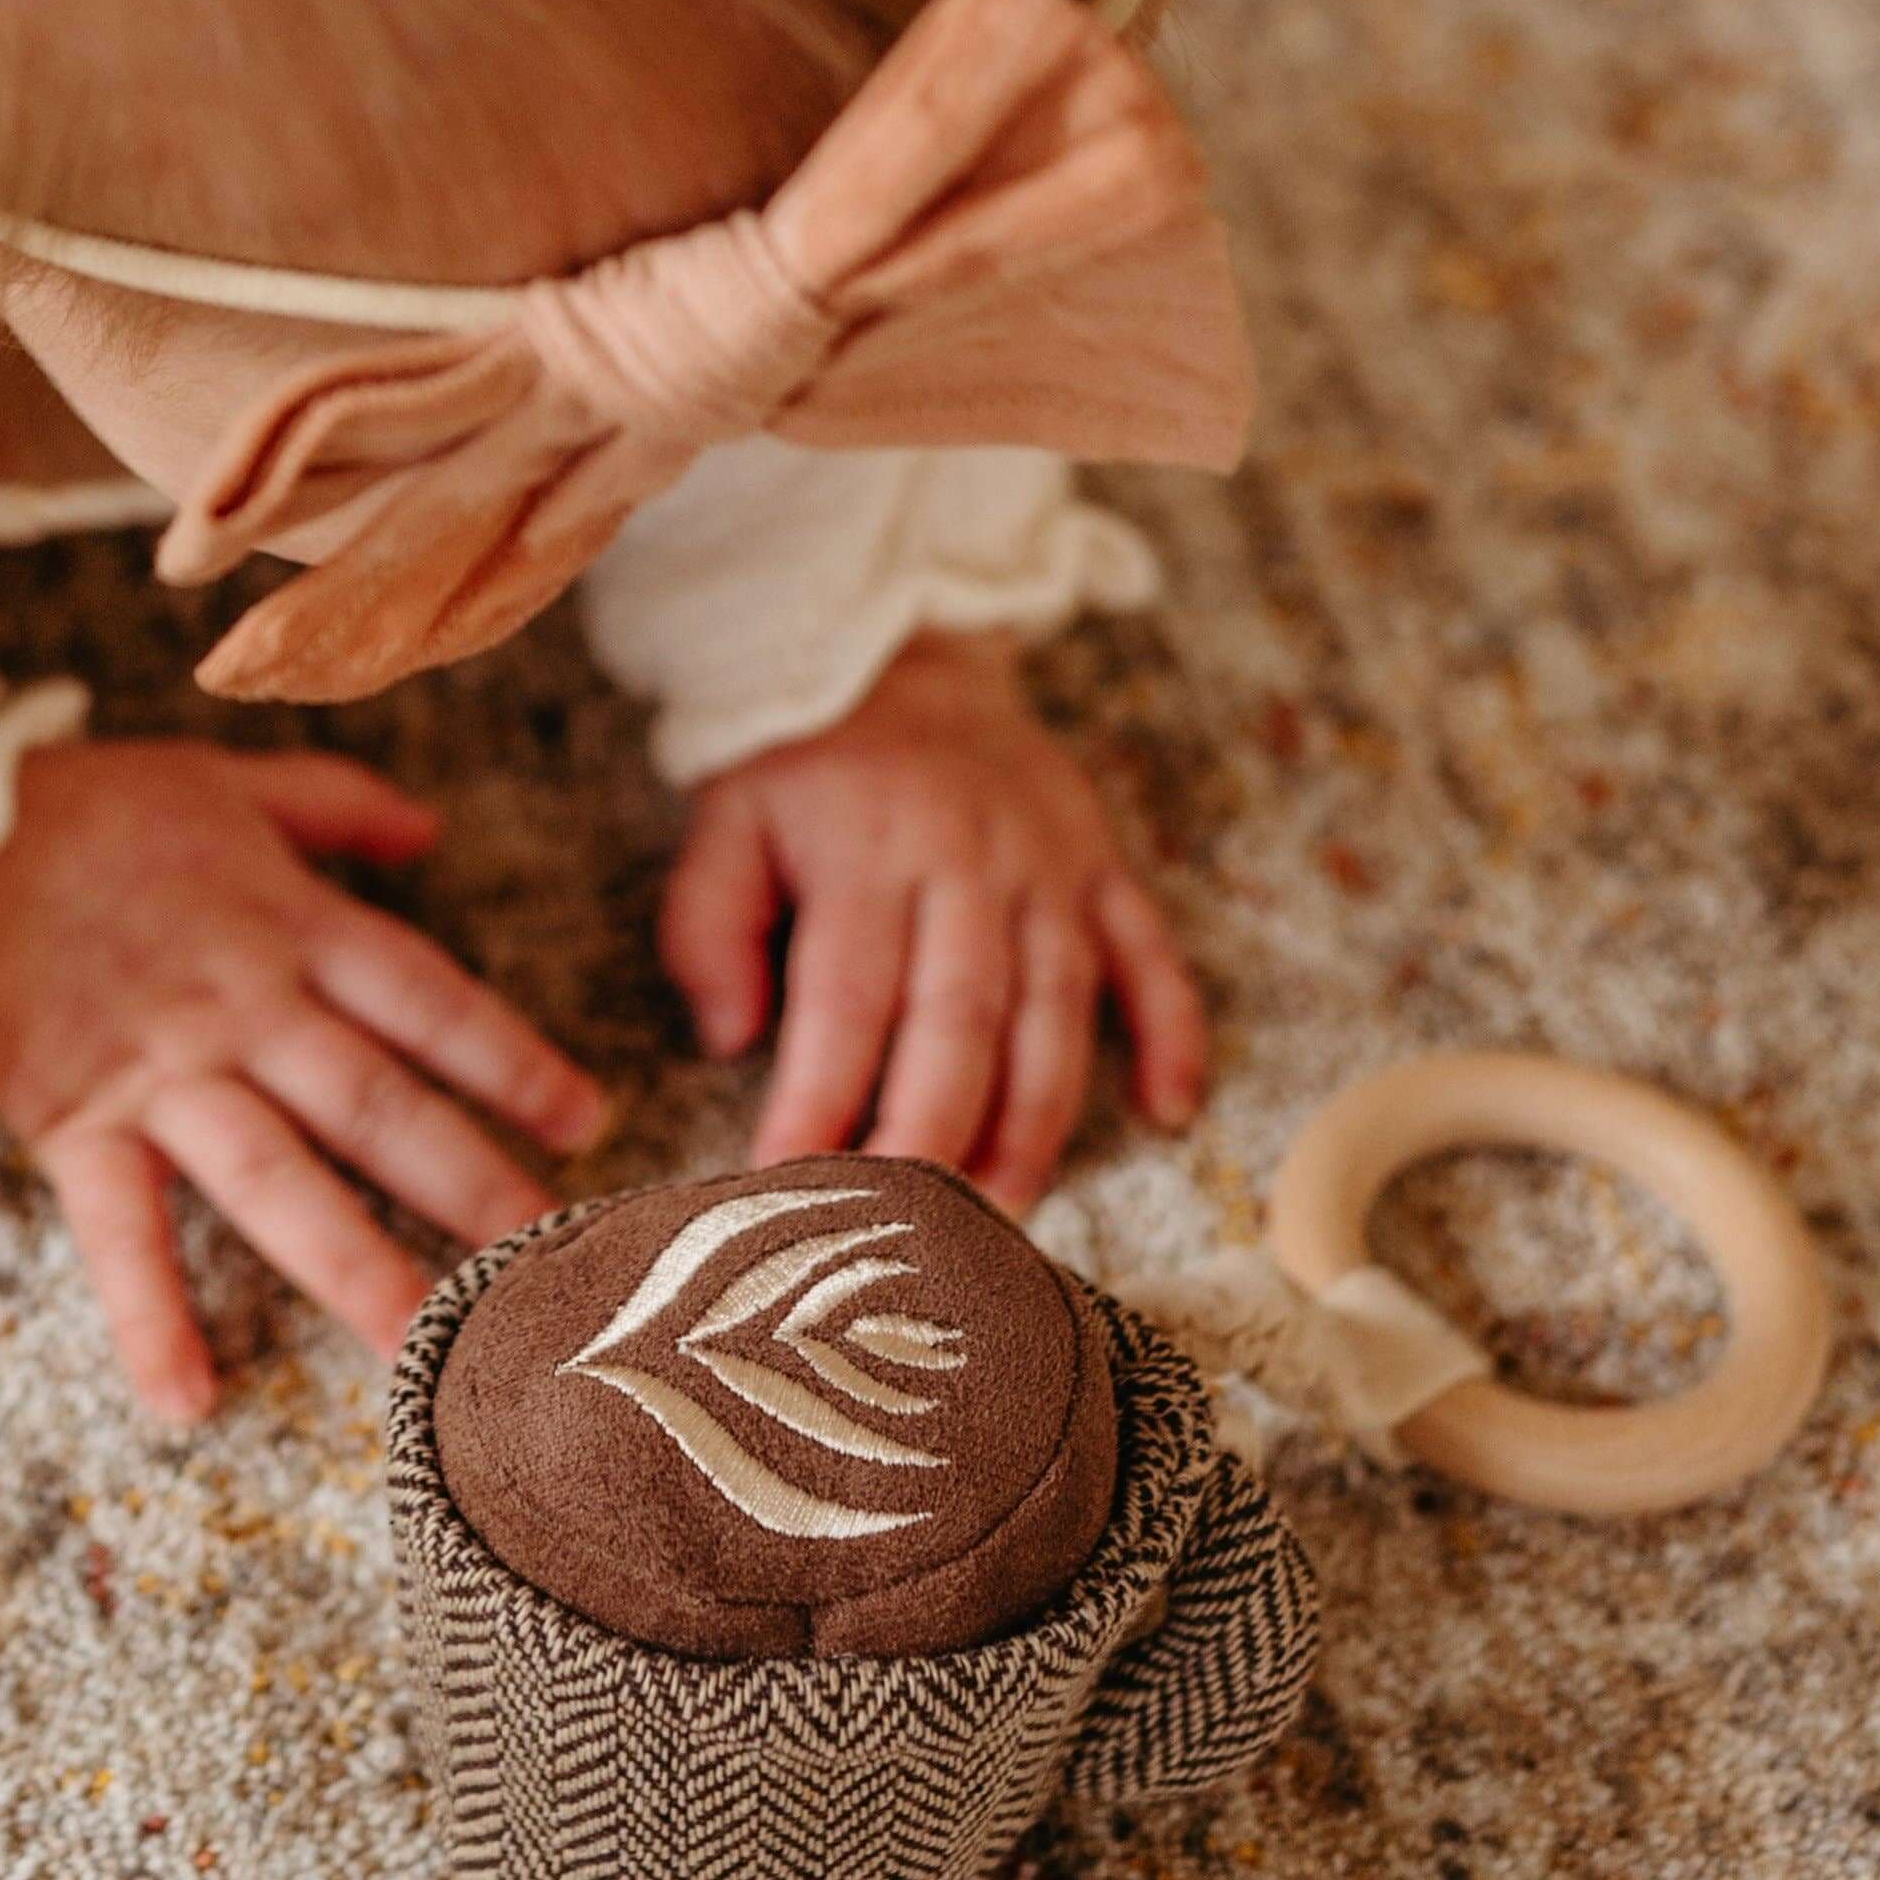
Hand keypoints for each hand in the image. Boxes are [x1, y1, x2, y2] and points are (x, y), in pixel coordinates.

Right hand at [0, 741, 610, 1421]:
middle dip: (469, 1184)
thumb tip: (432, 830)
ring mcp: (159, 1069)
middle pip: (374, 1105)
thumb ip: (338, 805)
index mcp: (288, 921)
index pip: (425, 1000)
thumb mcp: (229, 778)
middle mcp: (239, 1002)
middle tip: (549, 1264)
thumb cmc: (95, 809)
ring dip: (353, 1267)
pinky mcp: (76, 1119)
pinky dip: (149, 1317)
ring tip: (427, 1347)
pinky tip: (187, 1401)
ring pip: (274, 1179)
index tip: (584, 1121)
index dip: (510, 1060)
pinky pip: (118, 1231)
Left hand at [657, 631, 1207, 1211]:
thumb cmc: (800, 758)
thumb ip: (708, 925)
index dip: (818, 1099)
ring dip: (1037, 1117)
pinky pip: (1150, 952)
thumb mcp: (724, 817)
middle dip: (936, 1133)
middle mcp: (966, 864)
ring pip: (1056, 1007)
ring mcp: (1046, 866)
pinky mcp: (1101, 863)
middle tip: (911, 1233)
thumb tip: (731, 1040)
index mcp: (865, 854)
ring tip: (1007, 1211)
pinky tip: (1168, 1111)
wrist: (901, 646)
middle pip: (960, 1018)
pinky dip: (1171, 1032)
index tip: (788, 1182)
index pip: (843, 1000)